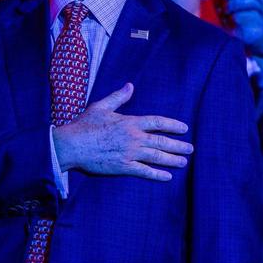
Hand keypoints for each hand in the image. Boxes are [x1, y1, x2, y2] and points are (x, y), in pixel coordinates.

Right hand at [52, 83, 192, 180]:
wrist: (72, 145)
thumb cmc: (84, 125)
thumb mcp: (101, 106)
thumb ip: (118, 97)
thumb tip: (130, 86)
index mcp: (130, 122)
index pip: (157, 122)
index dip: (173, 125)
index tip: (184, 128)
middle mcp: (133, 137)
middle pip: (162, 141)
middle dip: (178, 145)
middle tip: (190, 148)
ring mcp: (129, 153)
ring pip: (157, 156)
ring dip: (172, 159)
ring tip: (183, 161)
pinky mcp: (123, 167)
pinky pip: (144, 171)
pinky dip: (157, 174)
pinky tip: (167, 177)